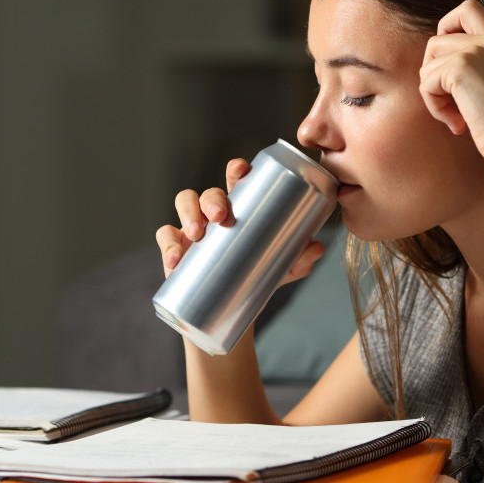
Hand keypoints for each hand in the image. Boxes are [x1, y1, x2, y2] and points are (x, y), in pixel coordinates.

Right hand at [155, 158, 325, 280]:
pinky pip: (165, 236)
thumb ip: (297, 260)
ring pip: (184, 203)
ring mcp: (192, 228)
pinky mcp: (175, 246)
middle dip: (213, 198)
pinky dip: (168, 244)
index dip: (237, 169)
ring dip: (188, 213)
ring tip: (197, 235)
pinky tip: (175, 260)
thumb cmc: (255, 279)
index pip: (237, 180)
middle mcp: (214, 213)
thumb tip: (318, 247)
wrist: (230, 313)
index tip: (241, 169)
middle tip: (221, 216)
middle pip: (209, 191)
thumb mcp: (279, 271)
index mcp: (241, 209)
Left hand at [419, 0, 483, 165]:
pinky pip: (426, 83)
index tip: (448, 61)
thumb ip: (478, 68)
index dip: (447, 26)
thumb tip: (436, 66)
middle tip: (447, 98)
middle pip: (436, 40)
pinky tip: (456, 123)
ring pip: (428, 63)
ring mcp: (476, 51)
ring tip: (455, 116)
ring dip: (433, 94)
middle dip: (432, 70)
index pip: (469, 8)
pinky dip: (434, 106)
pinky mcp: (460, 67)